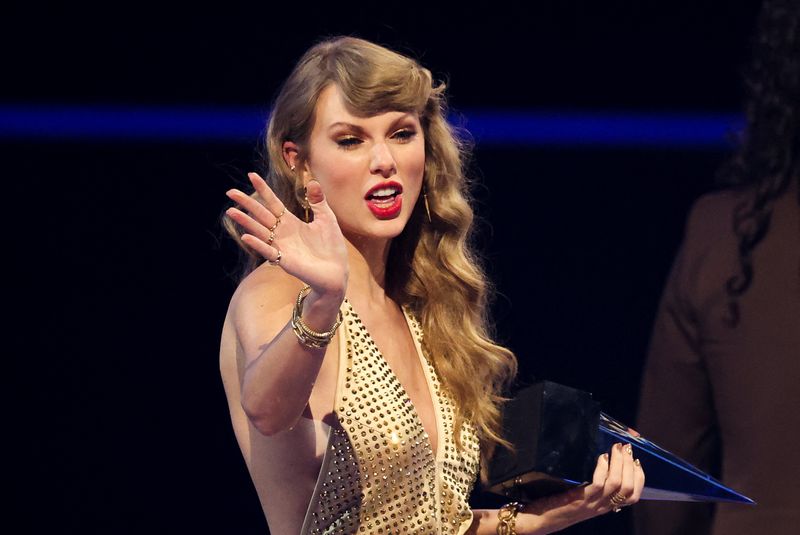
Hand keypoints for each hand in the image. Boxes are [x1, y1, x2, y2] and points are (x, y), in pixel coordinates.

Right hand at [225, 172, 348, 295]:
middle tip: (230, 192)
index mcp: (291, 222)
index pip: (273, 203)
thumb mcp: (326, 219)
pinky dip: (258, 244)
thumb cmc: (332, 247)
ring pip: (260, 231)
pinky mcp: (284, 260)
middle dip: (246, 203)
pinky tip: (246, 236)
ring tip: (231, 211)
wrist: (337, 272)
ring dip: (246, 222)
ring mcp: (281, 246)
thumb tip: (313, 181)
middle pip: (261, 215)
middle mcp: (282, 233)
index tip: (252, 175)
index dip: (263, 190)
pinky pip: (268, 251)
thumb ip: (318, 201)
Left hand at [517, 442, 644, 533]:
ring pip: (617, 484)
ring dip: (619, 463)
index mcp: (606, 507)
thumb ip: (594, 487)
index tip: (637, 462)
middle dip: (630, 466)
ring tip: (616, 449)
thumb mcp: (583, 497)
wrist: (540, 520)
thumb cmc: (559, 504)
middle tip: (627, 448)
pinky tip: (601, 457)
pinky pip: (598, 484)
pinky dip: (602, 468)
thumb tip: (604, 465)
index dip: (639, 478)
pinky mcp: (580, 499)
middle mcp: (602, 507)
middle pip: (628, 488)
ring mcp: (592, 504)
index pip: (633, 496)